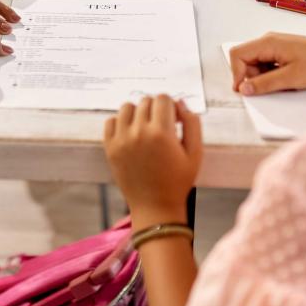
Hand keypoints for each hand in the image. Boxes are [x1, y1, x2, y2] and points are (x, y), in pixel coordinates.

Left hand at [104, 96, 201, 228]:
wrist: (155, 207)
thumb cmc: (178, 181)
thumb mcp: (196, 153)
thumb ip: (192, 123)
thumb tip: (181, 103)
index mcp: (161, 132)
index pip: (163, 98)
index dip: (171, 106)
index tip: (174, 119)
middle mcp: (138, 132)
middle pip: (146, 101)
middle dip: (156, 108)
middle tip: (162, 126)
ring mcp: (121, 139)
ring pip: (127, 107)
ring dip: (137, 112)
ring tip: (145, 128)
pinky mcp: (110, 147)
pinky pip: (111, 121)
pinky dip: (121, 122)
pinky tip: (131, 133)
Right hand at [229, 33, 305, 94]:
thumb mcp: (290, 78)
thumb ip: (264, 84)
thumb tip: (243, 89)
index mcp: (267, 42)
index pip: (238, 55)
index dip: (237, 74)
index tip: (244, 90)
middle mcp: (268, 40)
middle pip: (245, 59)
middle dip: (251, 76)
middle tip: (268, 88)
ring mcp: (276, 45)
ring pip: (256, 63)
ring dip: (262, 76)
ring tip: (282, 83)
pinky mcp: (283, 50)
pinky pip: (267, 63)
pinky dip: (271, 74)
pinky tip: (286, 79)